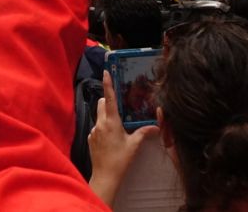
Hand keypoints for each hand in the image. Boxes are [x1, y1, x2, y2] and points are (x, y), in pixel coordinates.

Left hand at [87, 70, 158, 204]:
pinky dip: (103, 127)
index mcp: (111, 122)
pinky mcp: (90, 139)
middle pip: (101, 103)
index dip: (107, 84)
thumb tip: (156, 127)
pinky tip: (111, 139)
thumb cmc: (120, 160)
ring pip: (98, 116)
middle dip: (107, 100)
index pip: (109, 98)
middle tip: (118, 105)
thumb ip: (143, 133)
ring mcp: (93, 131)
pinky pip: (96, 127)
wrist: (105, 176)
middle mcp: (100, 124)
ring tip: (117, 126)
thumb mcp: (134, 145)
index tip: (106, 72)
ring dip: (106, 115)